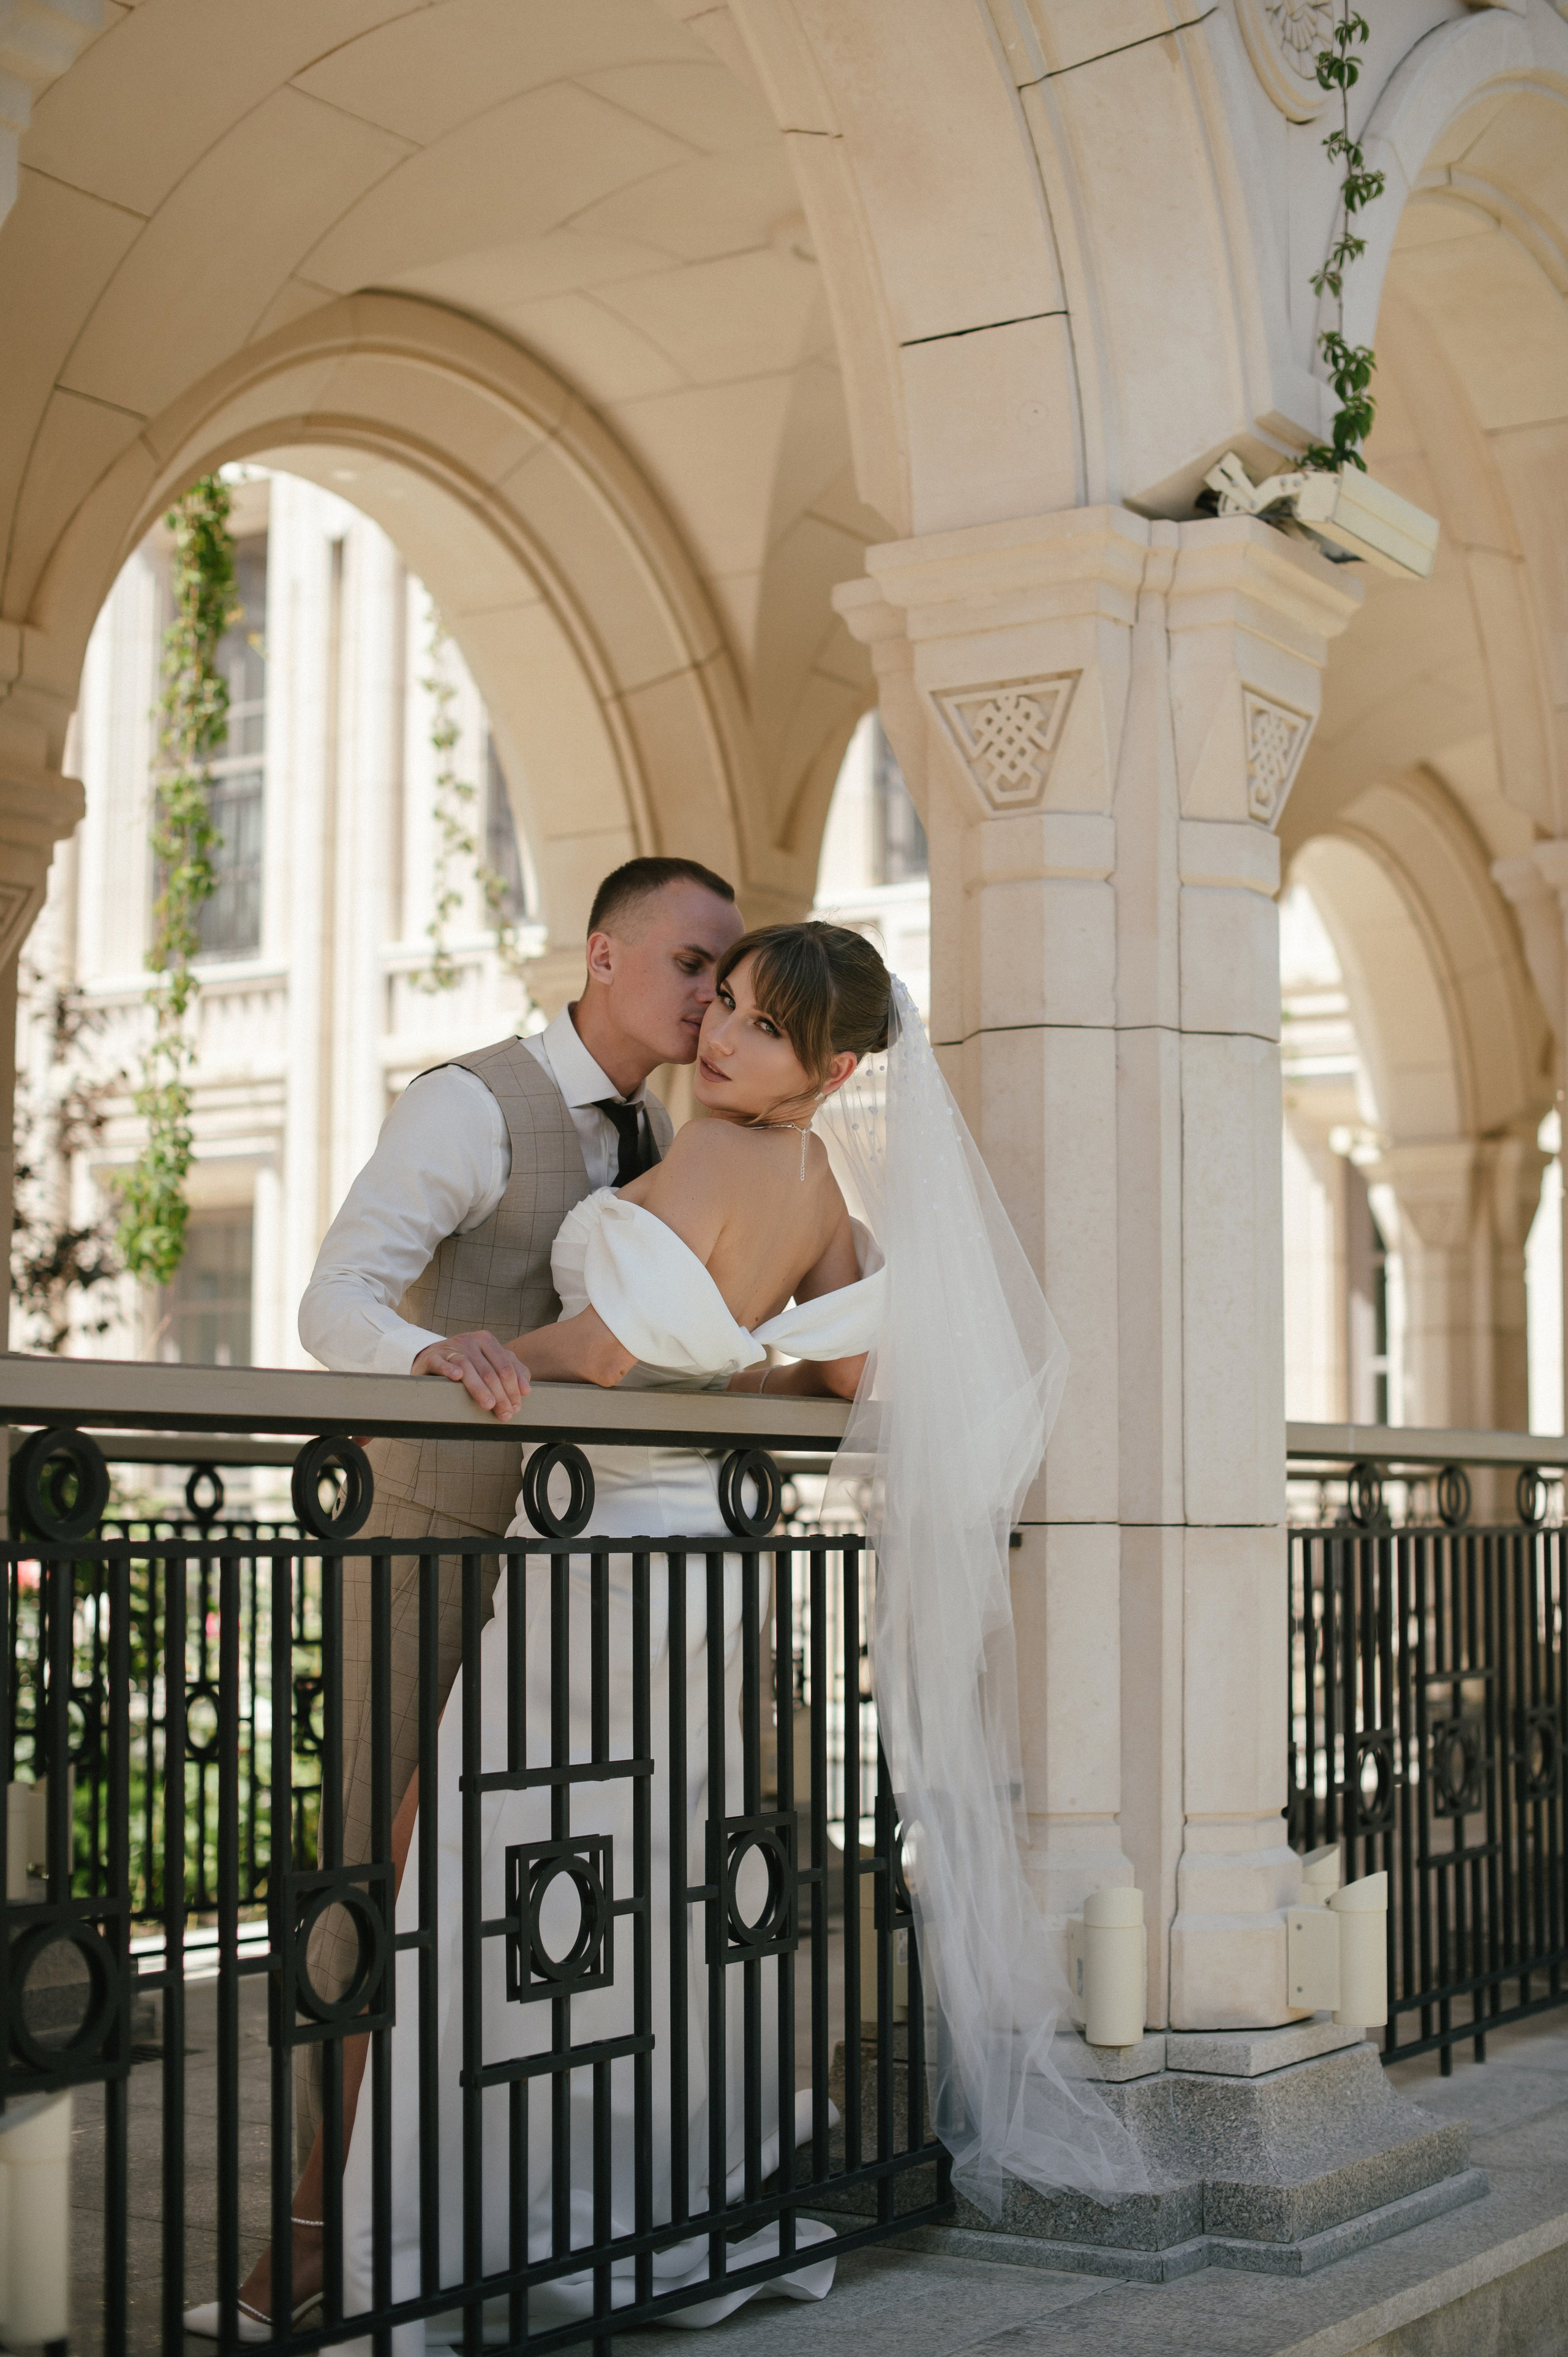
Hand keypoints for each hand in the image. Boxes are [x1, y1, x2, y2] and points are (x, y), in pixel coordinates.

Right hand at [410, 1331, 529, 1419]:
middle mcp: (470, 1341)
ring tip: (488, 1404)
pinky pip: (441, 1362)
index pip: (505, 1366)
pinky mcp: (432, 1356)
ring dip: (479, 1388)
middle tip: (505, 1413)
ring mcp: (450, 1347)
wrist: (431, 1358)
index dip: (513, 1387)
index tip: (517, 1406)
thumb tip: (526, 1389)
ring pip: (468, 1367)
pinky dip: (449, 1369)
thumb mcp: (488, 1364)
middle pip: (489, 1370)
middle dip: (500, 1394)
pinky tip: (457, 1378)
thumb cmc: (465, 1364)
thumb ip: (510, 1371)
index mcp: (487, 1341)